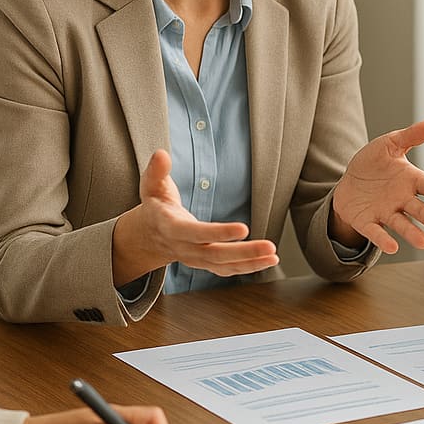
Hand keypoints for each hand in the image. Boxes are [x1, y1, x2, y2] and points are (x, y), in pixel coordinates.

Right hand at [112, 150, 278, 285]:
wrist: (150, 235)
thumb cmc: (156, 205)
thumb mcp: (151, 186)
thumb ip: (156, 171)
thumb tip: (161, 154)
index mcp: (171, 228)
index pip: (196, 233)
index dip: (219, 233)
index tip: (244, 228)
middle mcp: (185, 248)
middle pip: (215, 254)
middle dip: (244, 252)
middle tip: (270, 246)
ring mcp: (196, 259)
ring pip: (224, 265)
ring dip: (251, 262)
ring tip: (273, 256)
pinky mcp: (206, 263)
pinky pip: (228, 269)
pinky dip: (249, 267)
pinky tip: (269, 260)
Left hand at [331, 119, 423, 252]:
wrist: (348, 182)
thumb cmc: (374, 163)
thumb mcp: (390, 144)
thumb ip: (412, 136)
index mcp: (410, 180)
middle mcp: (401, 199)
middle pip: (418, 209)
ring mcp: (385, 212)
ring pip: (401, 224)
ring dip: (412, 234)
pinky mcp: (367, 222)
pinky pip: (376, 231)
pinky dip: (383, 239)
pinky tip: (391, 247)